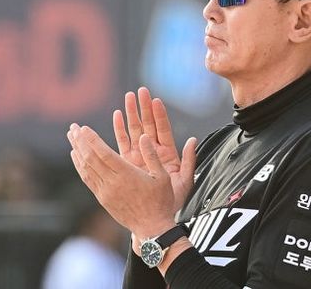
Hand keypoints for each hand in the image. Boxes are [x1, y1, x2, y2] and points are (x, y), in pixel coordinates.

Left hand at [68, 124, 177, 239]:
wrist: (152, 229)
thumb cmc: (160, 202)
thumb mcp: (162, 177)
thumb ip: (152, 155)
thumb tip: (144, 136)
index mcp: (126, 175)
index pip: (103, 153)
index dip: (91, 139)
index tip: (83, 128)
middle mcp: (112, 183)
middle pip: (90, 158)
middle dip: (80, 141)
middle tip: (72, 127)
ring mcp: (105, 192)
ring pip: (86, 168)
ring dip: (77, 151)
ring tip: (71, 137)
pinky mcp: (103, 199)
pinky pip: (87, 179)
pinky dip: (79, 166)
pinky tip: (76, 156)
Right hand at [113, 87, 196, 210]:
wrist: (156, 218)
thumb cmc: (172, 202)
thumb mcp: (185, 181)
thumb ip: (189, 160)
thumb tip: (192, 140)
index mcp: (167, 155)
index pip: (163, 130)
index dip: (160, 115)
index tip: (155, 100)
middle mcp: (153, 152)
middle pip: (148, 125)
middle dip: (143, 108)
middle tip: (139, 91)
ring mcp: (140, 156)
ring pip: (135, 131)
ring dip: (131, 114)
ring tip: (127, 97)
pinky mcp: (128, 162)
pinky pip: (123, 143)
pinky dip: (120, 129)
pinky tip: (117, 116)